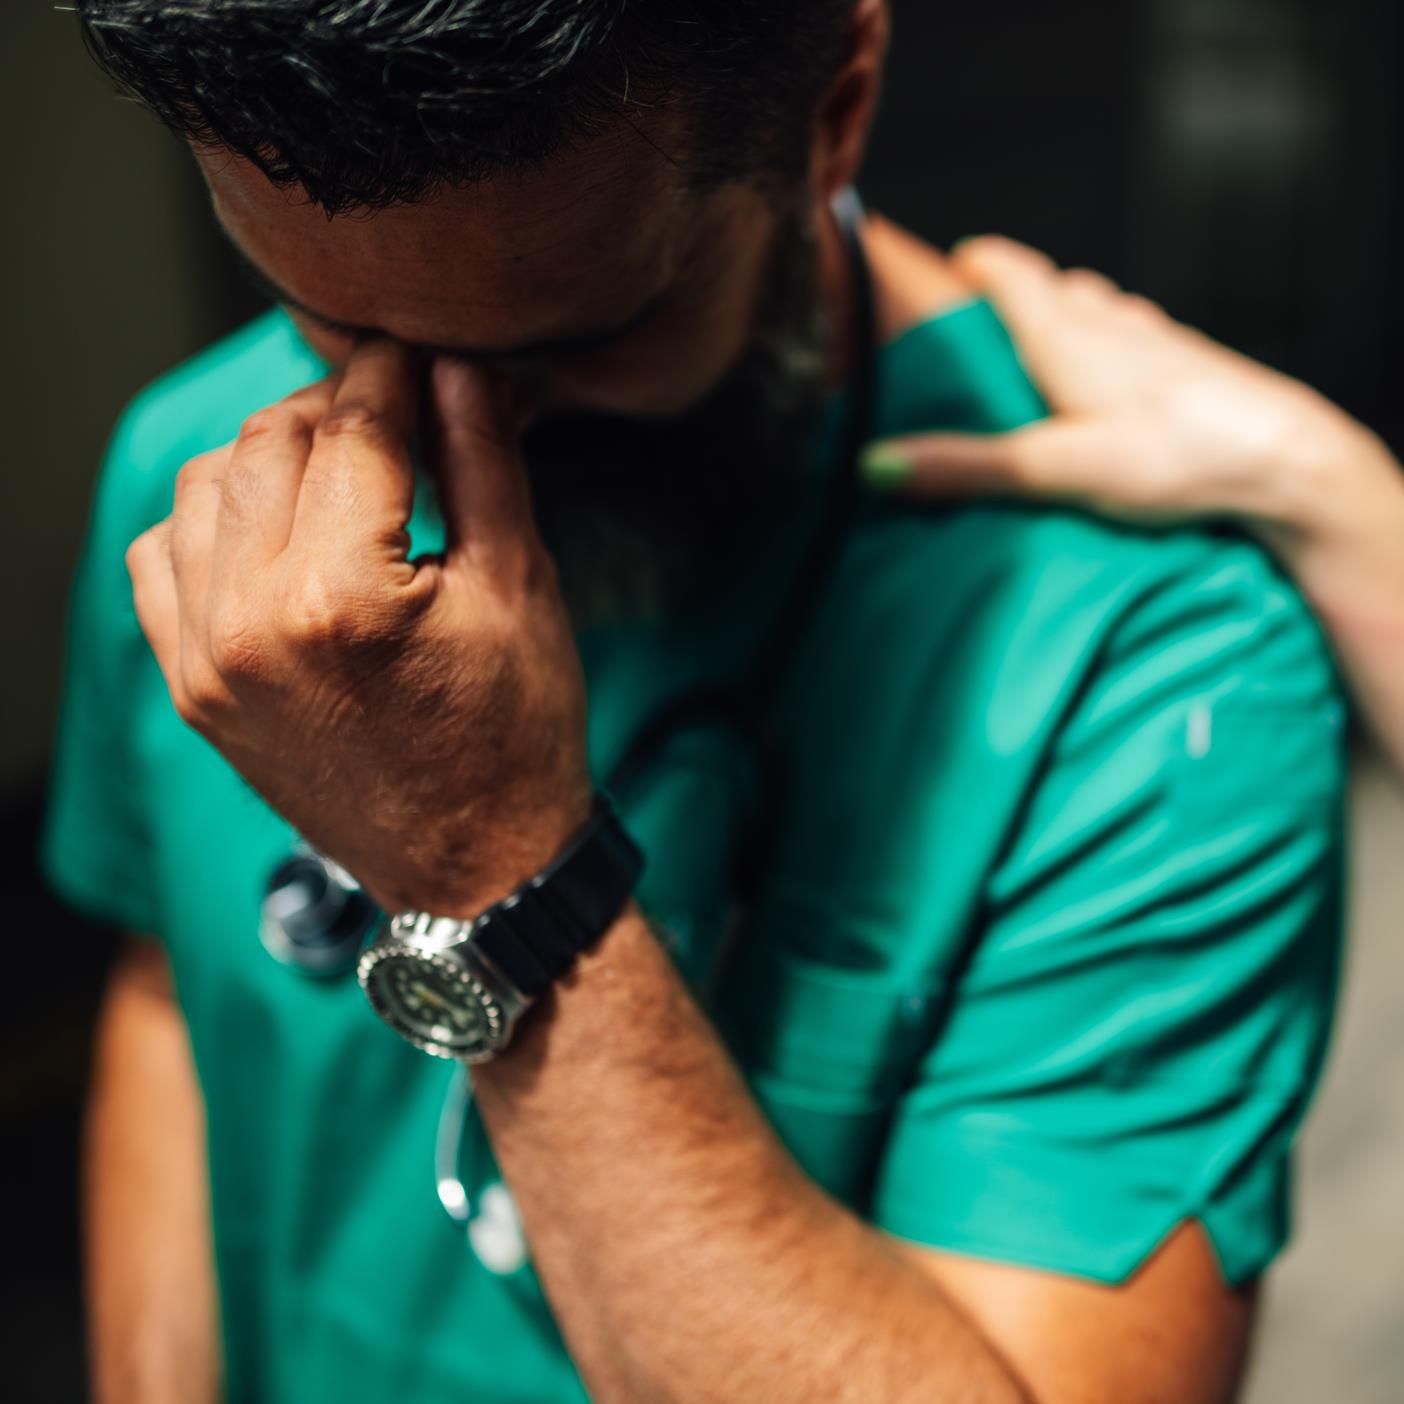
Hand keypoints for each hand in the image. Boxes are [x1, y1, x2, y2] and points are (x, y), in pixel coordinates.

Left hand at [126, 340, 591, 917]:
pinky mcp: (192, 691)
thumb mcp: (519, 588)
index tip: (420, 352)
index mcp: (343, 597)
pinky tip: (269, 531)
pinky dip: (208, 522)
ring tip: (335, 467)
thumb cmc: (516, 733)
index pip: (355, 428)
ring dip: (268, 455)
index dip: (395, 372)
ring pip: (204, 487)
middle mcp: (251, 624)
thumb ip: (480, 461)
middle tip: (393, 405)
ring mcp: (207, 662)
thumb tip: (457, 363)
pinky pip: (159, 562)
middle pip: (270, 443)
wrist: (475, 864)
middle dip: (335, 404)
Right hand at [860, 236, 1403, 573]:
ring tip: (1024, 374)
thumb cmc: (1175, 457)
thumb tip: (874, 463)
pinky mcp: (1181, 364)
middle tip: (963, 350)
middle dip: (998, 307)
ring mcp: (1148, 338)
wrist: (1285, 462)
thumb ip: (967, 466)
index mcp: (1063, 331)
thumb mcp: (1056, 467)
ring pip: (1086, 311)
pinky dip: (1096, 352)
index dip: (961, 266)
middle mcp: (1104, 320)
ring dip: (1051, 327)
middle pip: (1039, 288)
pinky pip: (1124, 340)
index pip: (1001, 267)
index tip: (928, 283)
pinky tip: (1099, 395)